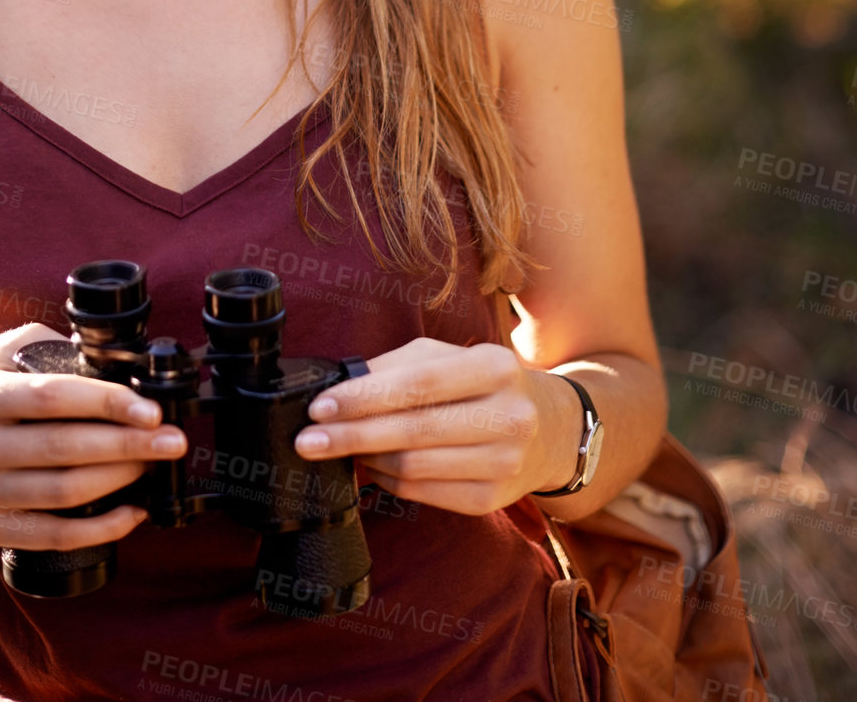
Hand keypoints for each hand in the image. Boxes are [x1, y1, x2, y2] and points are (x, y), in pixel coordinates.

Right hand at [0, 322, 187, 549]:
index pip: (51, 397)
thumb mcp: (6, 349)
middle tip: (173, 440)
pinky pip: (50, 536)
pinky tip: (132, 512)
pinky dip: (98, 529)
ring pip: (61, 494)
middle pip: (63, 450)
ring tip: (155, 466)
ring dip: (119, 482)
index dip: (107, 403)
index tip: (152, 410)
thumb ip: (56, 351)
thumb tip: (122, 365)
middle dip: (129, 446)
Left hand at [291, 337, 578, 516]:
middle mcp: (508, 416)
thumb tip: (340, 387)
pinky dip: (388, 480)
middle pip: (413, 431)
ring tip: (337, 448)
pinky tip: (372, 467)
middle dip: (351, 436)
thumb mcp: (449, 357)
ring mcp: (504, 463)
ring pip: (414, 467)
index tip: (319, 407)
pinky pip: (423, 493)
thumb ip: (396, 367)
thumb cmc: (483, 383)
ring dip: (366, 459)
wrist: (549, 428)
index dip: (364, 398)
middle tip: (307, 440)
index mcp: (495, 366)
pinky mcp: (492, 500)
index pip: (418, 384)